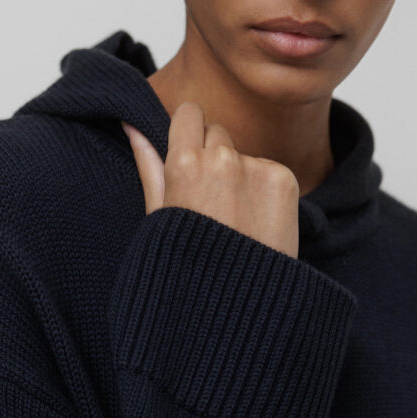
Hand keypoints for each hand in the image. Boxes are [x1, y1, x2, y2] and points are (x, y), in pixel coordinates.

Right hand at [121, 101, 299, 258]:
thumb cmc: (189, 265)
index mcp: (182, 163)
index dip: (188, 133)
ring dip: (240, 175)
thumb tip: (132, 126)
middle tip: (211, 202)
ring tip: (235, 220)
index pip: (189, 113)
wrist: (237, 304)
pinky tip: (256, 223)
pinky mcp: (284, 180)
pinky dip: (264, 191)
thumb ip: (149, 166)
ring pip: (244, 154)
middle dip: (212, 155)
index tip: (190, 154)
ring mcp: (256, 168)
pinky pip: (269, 170)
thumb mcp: (159, 217)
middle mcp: (221, 158)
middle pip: (217, 132)